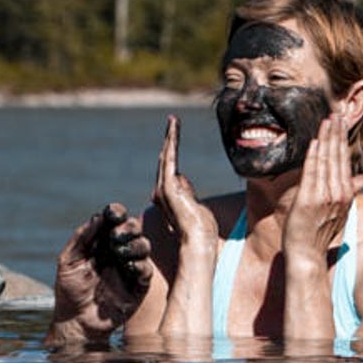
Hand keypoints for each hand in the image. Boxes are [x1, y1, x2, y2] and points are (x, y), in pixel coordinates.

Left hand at [48, 205, 151, 344]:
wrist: (76, 321)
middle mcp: (117, 251)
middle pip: (133, 228)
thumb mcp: (68, 260)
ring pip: (143, 246)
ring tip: (120, 251)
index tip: (113, 212)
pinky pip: (146, 270)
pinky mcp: (138, 286)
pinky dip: (140, 264)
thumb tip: (97, 217)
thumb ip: (81, 238)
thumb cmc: (68, 290)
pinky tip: (130, 265)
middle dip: (128, 227)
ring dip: (135, 243)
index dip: (116, 212)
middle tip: (116, 235)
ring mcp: (129, 267)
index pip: (114, 220)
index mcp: (100, 242)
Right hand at [151, 115, 218, 254]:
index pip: (170, 170)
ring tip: (174, 122)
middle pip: (166, 160)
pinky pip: (170, 159)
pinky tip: (173, 130)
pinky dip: (171, 143)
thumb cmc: (201, 230)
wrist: (198, 241)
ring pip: (167, 157)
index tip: (173, 139)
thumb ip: (187, 192)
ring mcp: (164, 188)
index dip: (171, 153)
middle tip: (172, 122)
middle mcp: (162, 191)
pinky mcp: (168, 185)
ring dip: (171, 137)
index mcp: (169, 197)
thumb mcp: (196, 206)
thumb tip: (182, 177)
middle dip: (169, 140)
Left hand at [282, 117, 362, 270]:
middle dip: (337, 133)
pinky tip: (315, 142)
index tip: (341, 121)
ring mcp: (325, 198)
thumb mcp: (339, 210)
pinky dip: (314, 157)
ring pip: (327, 162)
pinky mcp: (308, 201)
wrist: (307, 256)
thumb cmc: (319, 233)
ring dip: (327, 139)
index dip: (343, 140)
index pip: (345, 161)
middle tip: (337, 111)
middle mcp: (339, 194)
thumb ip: (351, 191)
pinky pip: (312, 174)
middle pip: (339, 157)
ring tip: (327, 120)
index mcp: (345, 194)